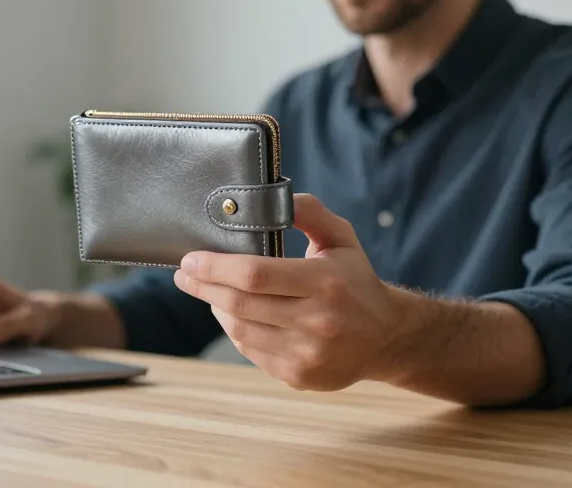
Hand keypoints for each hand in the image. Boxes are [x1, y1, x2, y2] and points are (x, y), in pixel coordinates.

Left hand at [174, 193, 400, 390]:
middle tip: (184, 274)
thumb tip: (277, 196)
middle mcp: (316, 321)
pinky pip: (251, 350)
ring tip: (208, 290)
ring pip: (240, 330)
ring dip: (216, 307)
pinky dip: (235, 330)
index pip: (256, 274)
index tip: (191, 259)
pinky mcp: (298, 375)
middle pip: (241, 304)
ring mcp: (306, 354)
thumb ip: (310, 212)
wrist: (387, 338)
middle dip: (204, 286)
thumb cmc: (357, 280)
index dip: (216, 267)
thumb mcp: (341, 238)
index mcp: (325, 283)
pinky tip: (232, 313)